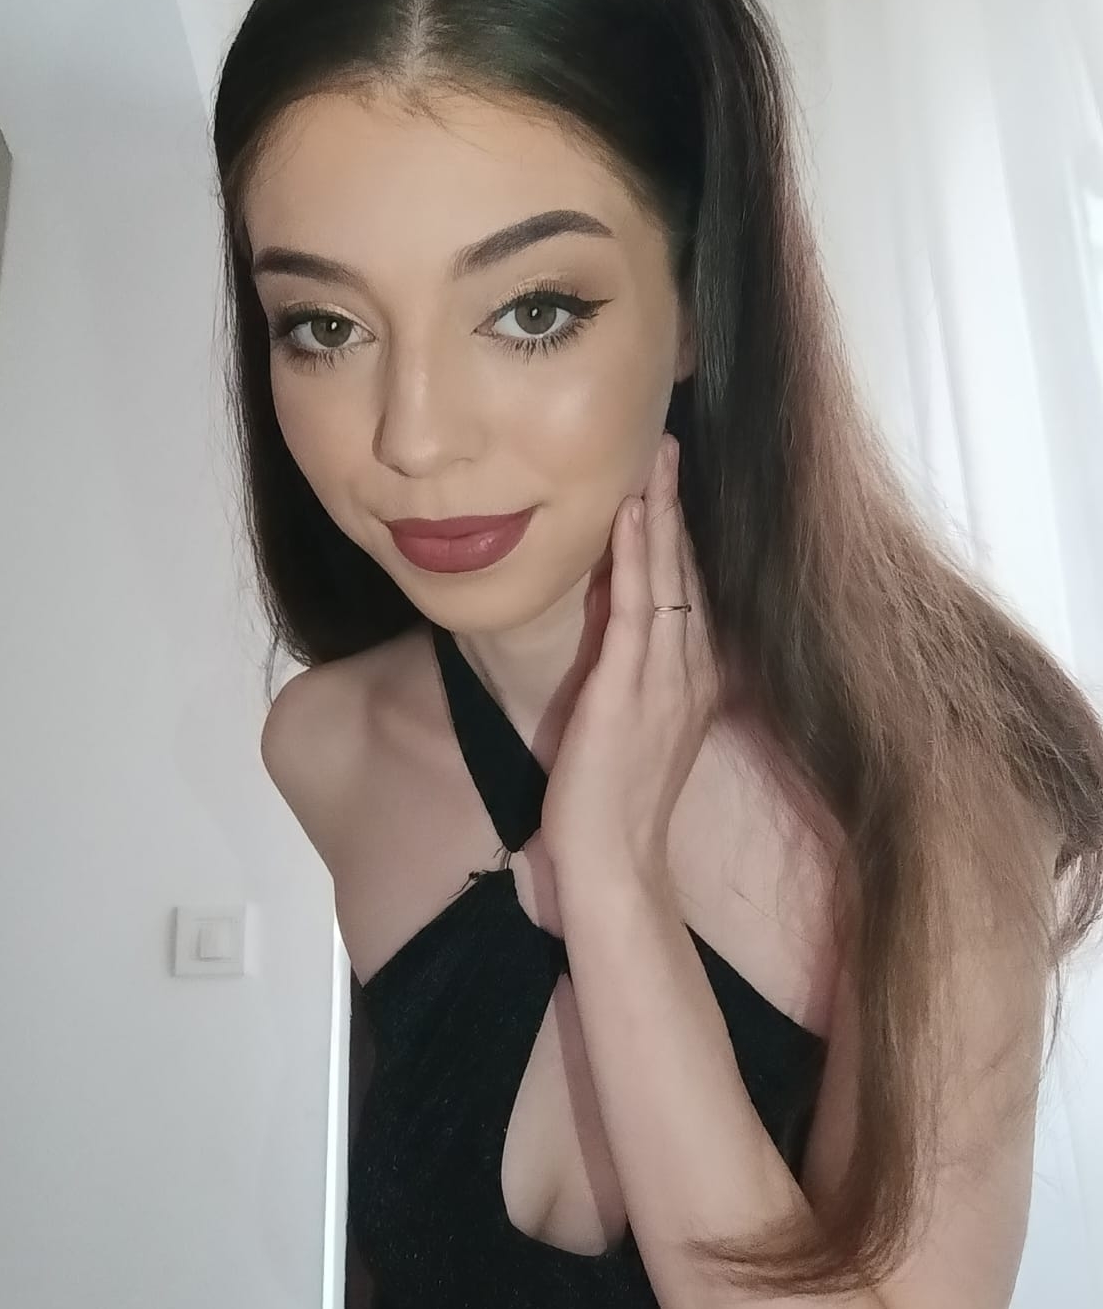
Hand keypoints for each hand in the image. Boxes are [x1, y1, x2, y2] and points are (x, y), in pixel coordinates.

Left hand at [540, 432, 721, 891]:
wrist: (615, 861)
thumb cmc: (615, 804)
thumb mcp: (634, 726)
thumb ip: (633, 674)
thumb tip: (615, 627)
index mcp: (693, 681)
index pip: (691, 592)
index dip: (683, 536)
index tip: (671, 486)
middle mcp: (689, 671)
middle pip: (688, 572)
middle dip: (677, 507)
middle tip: (667, 447)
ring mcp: (663, 677)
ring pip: (668, 577)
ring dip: (660, 514)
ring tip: (654, 458)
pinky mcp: (628, 687)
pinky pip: (636, 605)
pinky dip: (635, 555)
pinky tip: (630, 512)